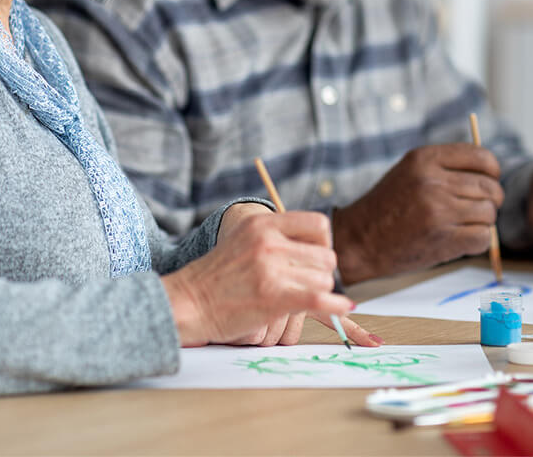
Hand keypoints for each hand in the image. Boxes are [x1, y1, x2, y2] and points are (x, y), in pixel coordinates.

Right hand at [161, 211, 350, 346]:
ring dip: (317, 294)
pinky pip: (319, 300)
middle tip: (305, 284)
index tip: (314, 258)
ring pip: (323, 281)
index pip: (318, 225)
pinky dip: (336, 307)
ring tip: (295, 298)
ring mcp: (271, 270)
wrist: (188, 303)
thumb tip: (315, 244)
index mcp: (263, 224)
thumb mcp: (243, 239)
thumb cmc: (216, 277)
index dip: (323, 245)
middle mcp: (269, 243)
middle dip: (321, 274)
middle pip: (326, 257)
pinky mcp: (274, 297)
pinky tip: (344, 309)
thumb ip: (275, 236)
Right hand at [331, 144, 502, 285]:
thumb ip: (445, 167)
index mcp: (425, 159)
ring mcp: (439, 211)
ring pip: (488, 213)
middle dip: (490, 200)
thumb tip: (490, 172)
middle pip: (489, 188)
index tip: (488, 181)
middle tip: (477, 209)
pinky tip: (460, 240)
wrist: (359, 240)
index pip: (482, 158)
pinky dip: (478, 241)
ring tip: (462, 225)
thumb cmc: (388, 206)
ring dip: (482, 222)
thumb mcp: (410, 172)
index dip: (492, 172)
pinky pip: (483, 237)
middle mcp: (432, 181)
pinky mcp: (443, 239)